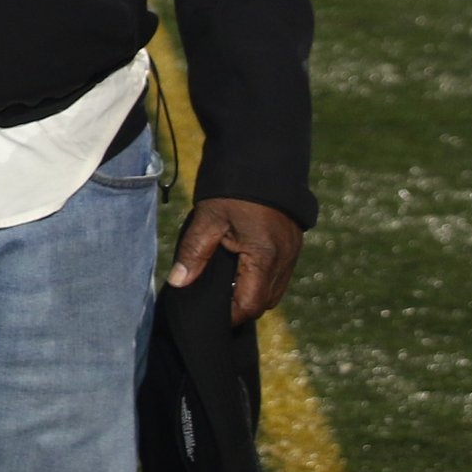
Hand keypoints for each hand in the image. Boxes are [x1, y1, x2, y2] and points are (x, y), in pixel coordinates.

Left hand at [169, 198, 302, 324]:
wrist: (263, 156)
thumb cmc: (233, 188)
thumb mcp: (207, 219)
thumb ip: (193, 253)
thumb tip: (178, 283)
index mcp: (265, 257)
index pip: (249, 305)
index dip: (229, 315)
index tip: (210, 313)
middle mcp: (284, 260)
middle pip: (265, 302)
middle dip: (241, 305)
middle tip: (215, 298)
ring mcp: (292, 252)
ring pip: (274, 290)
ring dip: (252, 291)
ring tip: (226, 282)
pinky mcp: (293, 244)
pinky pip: (279, 274)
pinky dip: (262, 277)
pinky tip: (242, 266)